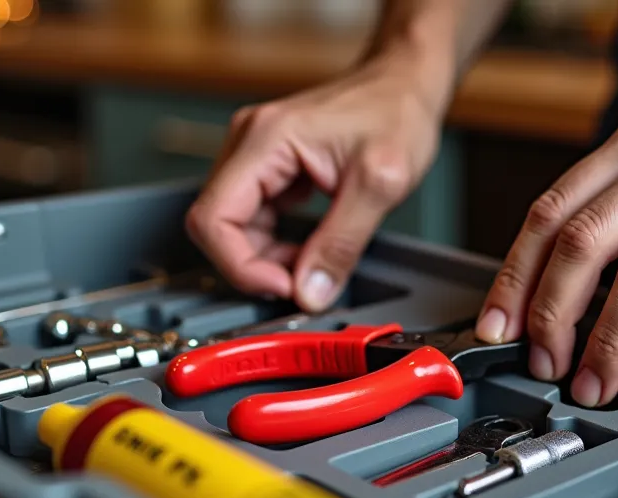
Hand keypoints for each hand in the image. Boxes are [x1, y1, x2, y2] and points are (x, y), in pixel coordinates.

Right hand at [186, 56, 443, 310]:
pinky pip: (255, 219)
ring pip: (235, 227)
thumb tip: (310, 293)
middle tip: (303, 281)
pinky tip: (310, 247)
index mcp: (266, 138)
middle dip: (255, 264)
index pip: (213, 217)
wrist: (404, 84)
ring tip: (314, 262)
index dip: (239, 264)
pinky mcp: (270, 169)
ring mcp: (256, 155)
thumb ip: (342, 243)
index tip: (282, 286)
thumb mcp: (381, 184)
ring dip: (268, 257)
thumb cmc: (397, 113)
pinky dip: (277, 244)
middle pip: (217, 225)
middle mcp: (249, 143)